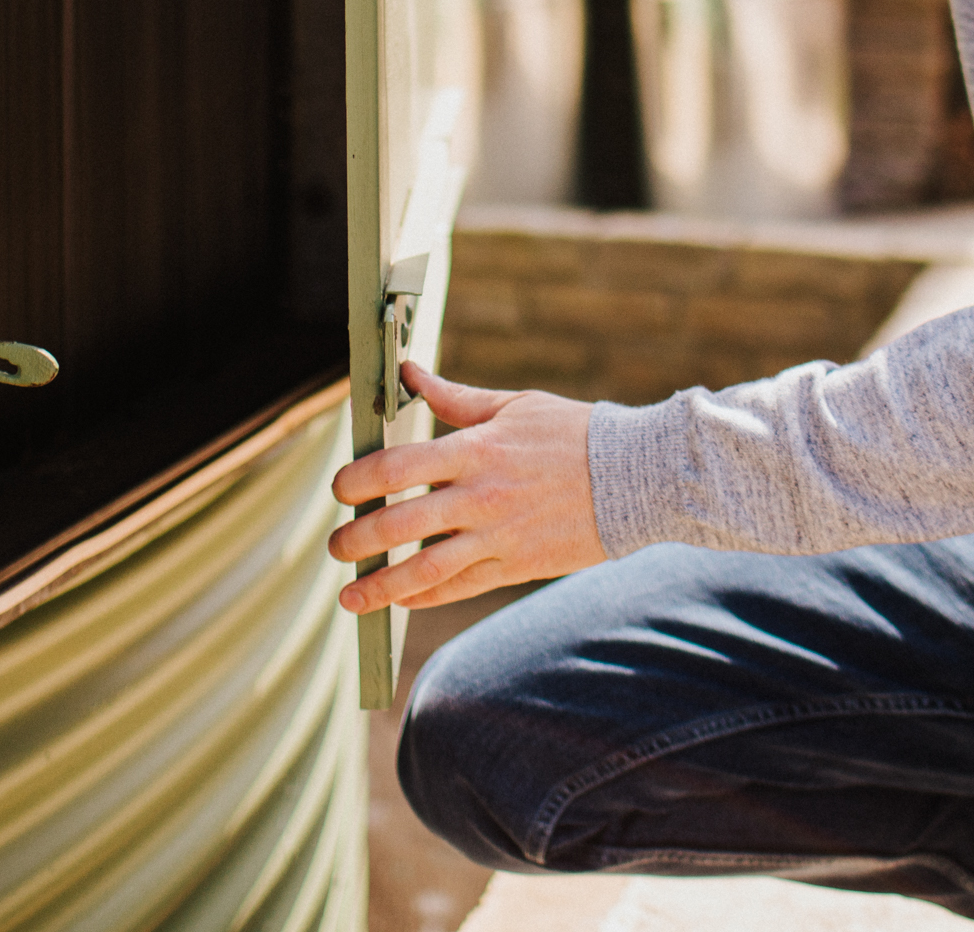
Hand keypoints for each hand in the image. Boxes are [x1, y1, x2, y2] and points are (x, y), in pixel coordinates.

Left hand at [326, 363, 605, 610]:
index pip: (397, 468)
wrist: (637, 478)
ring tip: (350, 597)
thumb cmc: (574, 434)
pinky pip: (461, 588)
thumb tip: (411, 373)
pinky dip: (426, 598)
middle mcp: (480, 496)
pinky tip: (402, 601)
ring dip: (381, 586)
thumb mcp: (514, 405)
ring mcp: (499, 536)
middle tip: (336, 547)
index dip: (358, 481)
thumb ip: (455, 396)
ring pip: (425, 570)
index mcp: (476, 449)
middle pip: (399, 525)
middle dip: (357, 540)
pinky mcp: (517, 565)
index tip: (340, 491)